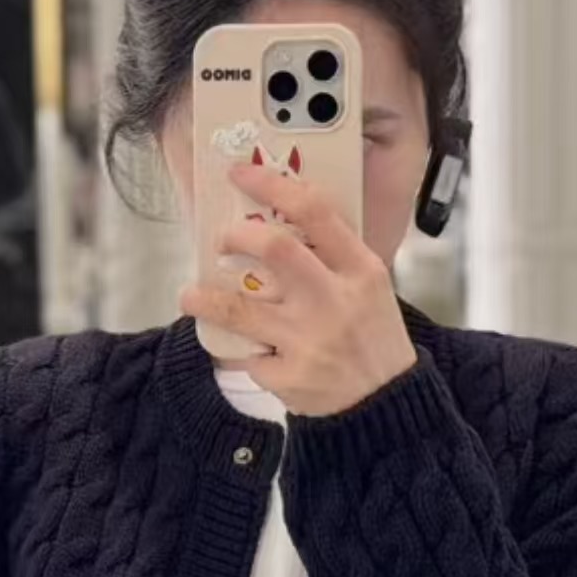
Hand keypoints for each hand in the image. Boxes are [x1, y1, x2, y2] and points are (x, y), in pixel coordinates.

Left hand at [178, 156, 418, 417]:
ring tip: (191, 295)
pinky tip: (243, 350)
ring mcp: (309, 341)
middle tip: (220, 241)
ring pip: (238, 308)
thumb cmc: (371, 334)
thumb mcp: (368, 286)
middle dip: (236, 236)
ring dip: (204, 298)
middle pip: (275, 248)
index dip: (272, 184)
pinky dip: (240, 351)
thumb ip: (332, 256)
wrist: (385, 402)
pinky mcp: (289, 377)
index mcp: (359, 270)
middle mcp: (334, 301)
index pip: (315, 211)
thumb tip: (273, 218)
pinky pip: (246, 356)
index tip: (241, 173)